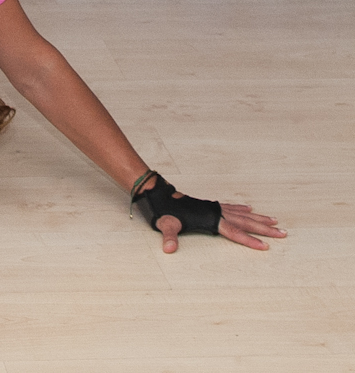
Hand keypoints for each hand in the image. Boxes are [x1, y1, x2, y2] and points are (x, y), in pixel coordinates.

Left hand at [155, 198, 286, 253]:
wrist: (158, 193)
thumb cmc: (164, 210)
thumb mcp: (166, 225)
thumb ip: (169, 237)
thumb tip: (168, 249)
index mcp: (210, 219)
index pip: (234, 232)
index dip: (249, 240)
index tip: (266, 246)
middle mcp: (216, 213)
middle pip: (245, 222)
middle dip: (264, 228)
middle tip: (283, 233)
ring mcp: (214, 208)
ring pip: (242, 214)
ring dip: (258, 218)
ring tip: (275, 221)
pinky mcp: (210, 205)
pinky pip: (231, 207)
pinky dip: (242, 209)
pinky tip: (250, 208)